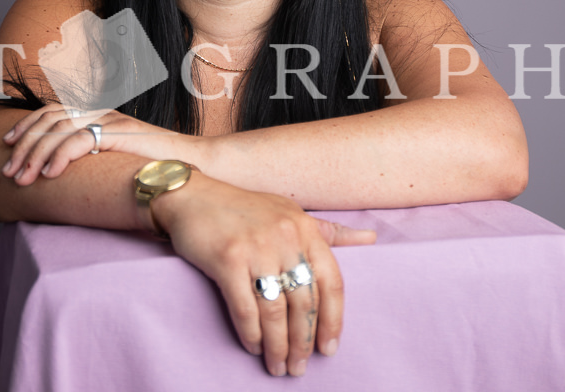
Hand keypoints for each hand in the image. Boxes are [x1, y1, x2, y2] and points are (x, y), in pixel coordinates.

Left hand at [1, 104, 195, 184]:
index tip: (7, 144)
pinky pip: (81, 140)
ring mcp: (110, 120)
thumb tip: (64, 174)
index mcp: (97, 114)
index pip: (52, 111)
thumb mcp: (116, 158)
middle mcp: (101, 112)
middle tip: (8, 171)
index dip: (26, 125)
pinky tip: (49, 175)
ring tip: (21, 179)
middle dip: (24, 145)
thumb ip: (93, 157)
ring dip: (35, 155)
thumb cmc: (155, 167)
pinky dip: (60, 157)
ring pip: (59, 130)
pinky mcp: (120, 134)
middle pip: (49, 119)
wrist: (192, 164)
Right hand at [154, 172, 375, 376]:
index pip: (332, 282)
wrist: (193, 197)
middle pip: (305, 303)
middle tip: (299, 367)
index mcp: (306, 228)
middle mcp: (286, 237)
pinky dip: (251, 333)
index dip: (333, 321)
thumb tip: (370, 239)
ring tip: (277, 365)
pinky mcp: (227, 259)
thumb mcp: (290, 212)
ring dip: (278, 345)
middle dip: (303, 342)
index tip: (329, 349)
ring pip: (276, 311)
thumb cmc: (244, 209)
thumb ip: (329, 230)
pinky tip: (254, 346)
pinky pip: (245, 308)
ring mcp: (256, 248)